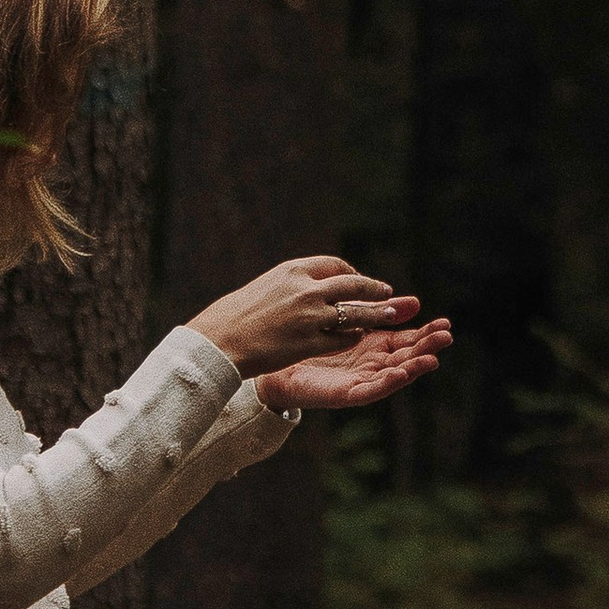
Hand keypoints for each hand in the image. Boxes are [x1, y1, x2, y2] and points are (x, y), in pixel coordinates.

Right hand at [188, 252, 415, 378]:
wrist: (219, 340)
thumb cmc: (235, 315)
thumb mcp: (265, 286)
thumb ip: (292, 284)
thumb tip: (310, 285)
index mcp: (293, 270)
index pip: (334, 265)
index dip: (351, 272)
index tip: (358, 279)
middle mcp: (305, 290)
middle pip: (352, 285)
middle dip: (373, 288)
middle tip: (387, 292)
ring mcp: (310, 317)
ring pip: (354, 312)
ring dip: (374, 313)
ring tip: (389, 315)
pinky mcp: (309, 343)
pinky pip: (341, 338)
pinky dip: (352, 336)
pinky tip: (356, 337)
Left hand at [256, 318, 452, 415]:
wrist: (270, 362)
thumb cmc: (305, 340)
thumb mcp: (345, 320)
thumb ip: (372, 310)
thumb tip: (411, 300)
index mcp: (371, 346)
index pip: (405, 339)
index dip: (425, 332)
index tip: (444, 322)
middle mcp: (369, 365)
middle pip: (404, 357)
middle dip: (426, 347)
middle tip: (446, 337)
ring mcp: (357, 380)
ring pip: (392, 375)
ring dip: (413, 368)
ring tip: (432, 359)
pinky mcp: (342, 394)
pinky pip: (368, 390)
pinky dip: (386, 383)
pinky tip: (400, 374)